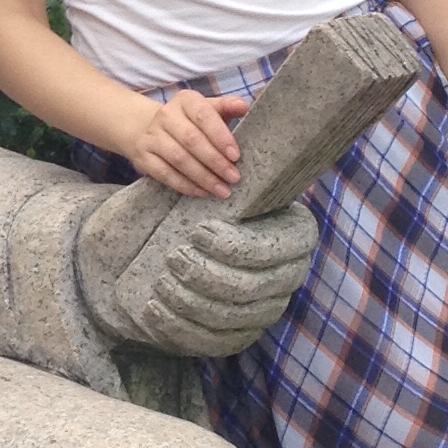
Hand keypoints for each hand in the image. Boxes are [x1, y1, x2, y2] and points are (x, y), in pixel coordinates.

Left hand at [76, 182, 317, 355]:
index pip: (276, 250)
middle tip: (173, 258)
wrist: (186, 254)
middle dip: (208, 275)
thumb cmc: (208, 210)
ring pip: (230, 315)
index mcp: (293, 238)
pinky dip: (178, 325)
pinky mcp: (233, 335)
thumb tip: (244, 108)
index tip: (198, 232)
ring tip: (163, 280)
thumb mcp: (224, 187)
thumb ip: (232, 164)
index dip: (237, 245)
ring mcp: (261, 312)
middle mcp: (285, 279)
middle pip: (250, 288)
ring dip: (191, 300)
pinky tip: (154, 308)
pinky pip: (210, 339)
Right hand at [122, 87, 248, 198]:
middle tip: (233, 177)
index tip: (236, 155)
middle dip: (215, 161)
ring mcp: (152, 136)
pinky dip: (185, 185)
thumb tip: (244, 106)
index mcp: (186, 100)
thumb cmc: (188, 121)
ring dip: (203, 177)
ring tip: (222, 190)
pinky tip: (202, 192)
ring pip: (179, 159)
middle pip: (191, 140)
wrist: (145, 127)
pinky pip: (165, 174)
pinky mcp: (144, 157)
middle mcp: (166, 116)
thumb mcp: (207, 109)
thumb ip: (226, 107)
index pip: (204, 116)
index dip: (220, 136)